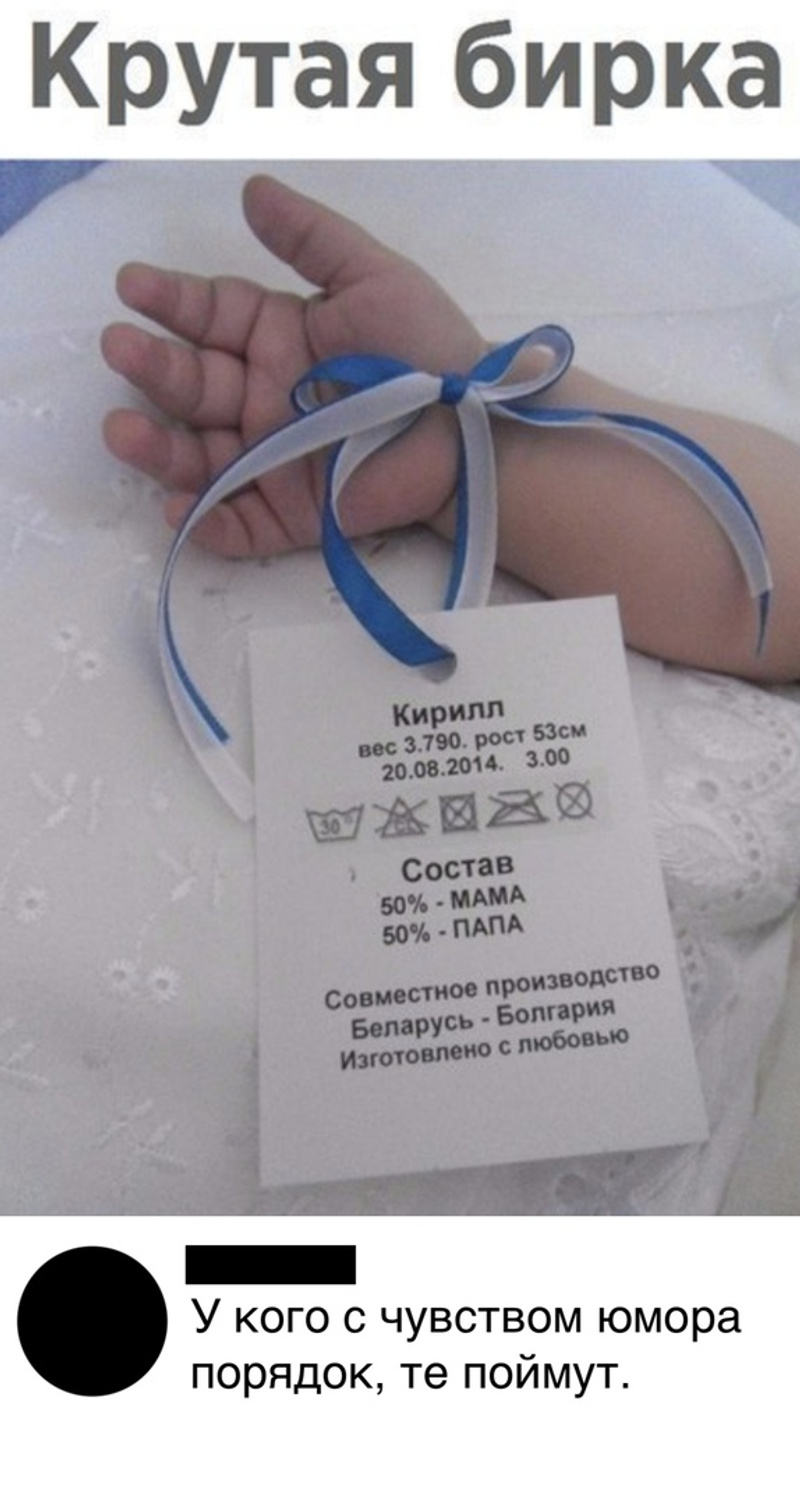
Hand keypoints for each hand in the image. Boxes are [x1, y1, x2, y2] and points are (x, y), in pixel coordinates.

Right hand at [101, 174, 485, 556]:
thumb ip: (312, 237)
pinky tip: (176, 505)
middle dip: (152, 369)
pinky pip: (237, 523)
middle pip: (192, 384)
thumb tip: (251, 188)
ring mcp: (273, 458)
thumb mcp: (373, 278)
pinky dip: (205, 520)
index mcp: (278, 337)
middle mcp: (264, 398)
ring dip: (156, 447)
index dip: (170, 301)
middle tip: (120, 349)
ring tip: (122, 431)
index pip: (210, 315)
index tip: (132, 287)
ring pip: (199, 456)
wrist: (474, 433)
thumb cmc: (430, 350)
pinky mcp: (292, 516)